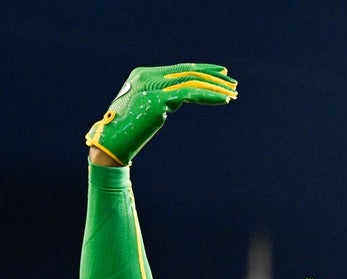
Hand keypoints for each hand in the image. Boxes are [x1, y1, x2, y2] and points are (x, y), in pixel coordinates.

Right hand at [85, 63, 237, 164]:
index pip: (180, 68)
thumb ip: (163, 98)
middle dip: (213, 77)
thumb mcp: (147, 107)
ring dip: (216, 88)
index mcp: (143, 74)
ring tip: (233, 94)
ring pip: (192, 82)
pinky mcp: (158, 99)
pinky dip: (209, 96)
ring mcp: (152, 85)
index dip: (203, 70)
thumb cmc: (129, 130)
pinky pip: (191, 94)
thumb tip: (180, 97)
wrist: (112, 142)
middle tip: (233, 83)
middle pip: (188, 72)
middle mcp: (147, 75)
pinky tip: (224, 100)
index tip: (221, 74)